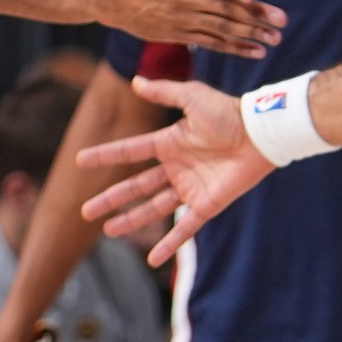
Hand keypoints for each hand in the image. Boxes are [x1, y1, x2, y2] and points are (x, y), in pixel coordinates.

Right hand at [76, 76, 275, 263]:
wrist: (260, 134)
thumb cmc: (229, 113)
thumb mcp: (192, 97)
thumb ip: (164, 91)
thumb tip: (135, 81)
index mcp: (169, 142)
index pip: (130, 151)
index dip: (105, 155)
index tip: (80, 160)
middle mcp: (176, 167)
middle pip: (136, 187)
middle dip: (110, 199)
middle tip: (86, 211)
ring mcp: (190, 188)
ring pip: (153, 209)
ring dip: (131, 220)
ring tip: (108, 232)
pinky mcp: (207, 205)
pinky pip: (184, 229)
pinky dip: (169, 245)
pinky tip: (153, 260)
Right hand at [96, 0, 284, 58]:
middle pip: (223, 9)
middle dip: (254, 18)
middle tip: (281, 25)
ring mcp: (179, 18)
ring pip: (219, 29)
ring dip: (248, 37)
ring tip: (272, 42)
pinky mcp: (175, 34)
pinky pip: (208, 42)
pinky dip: (231, 47)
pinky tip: (252, 50)